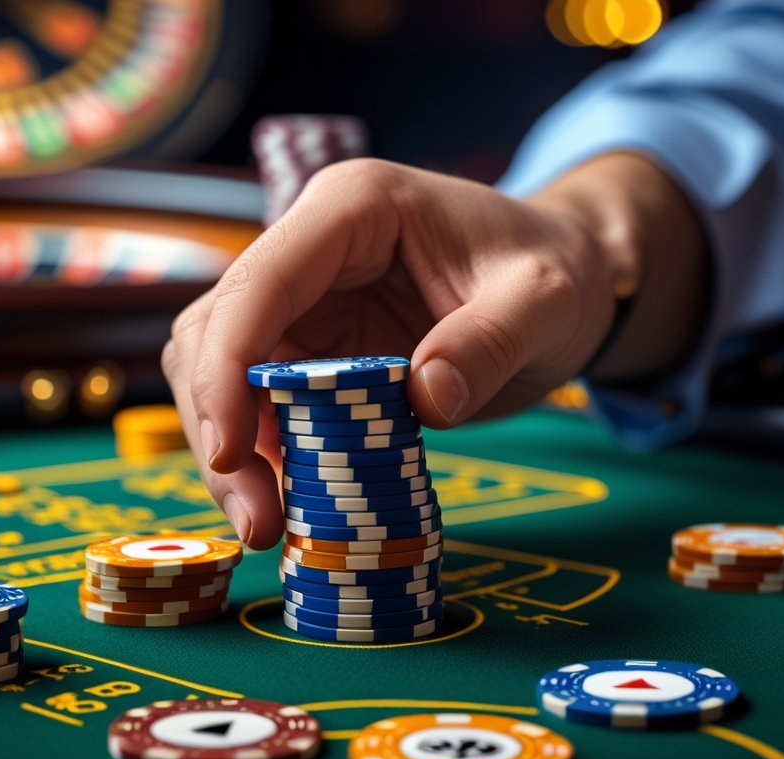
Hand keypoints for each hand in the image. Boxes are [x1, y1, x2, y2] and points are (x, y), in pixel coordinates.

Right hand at [162, 154, 703, 548]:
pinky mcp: (313, 345)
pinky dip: (263, 453)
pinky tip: (290, 501)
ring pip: (221, 371)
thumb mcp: (545, 300)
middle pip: (216, 332)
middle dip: (219, 425)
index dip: (228, 368)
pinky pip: (259, 400)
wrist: (567, 276)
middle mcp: (310, 247)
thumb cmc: (554, 271)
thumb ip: (491, 341)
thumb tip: (427, 399)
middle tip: (259, 520)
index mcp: (353, 209)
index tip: (235, 452)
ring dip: (230, 448)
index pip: (261, 282)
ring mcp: (306, 298)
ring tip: (268, 523)